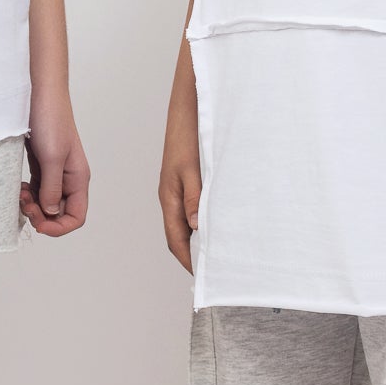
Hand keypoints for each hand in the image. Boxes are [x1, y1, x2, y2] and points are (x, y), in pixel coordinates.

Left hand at [21, 92, 88, 236]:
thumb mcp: (52, 157)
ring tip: (19, 196)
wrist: (39, 93)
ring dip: (33, 206)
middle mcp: (69, 178)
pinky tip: (18, 188)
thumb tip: (51, 212)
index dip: (59, 227)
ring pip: (47, 203)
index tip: (39, 224)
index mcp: (78, 178)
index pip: (77, 216)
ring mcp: (55, 172)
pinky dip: (28, 194)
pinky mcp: (42, 165)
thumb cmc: (50, 120)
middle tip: (25, 207)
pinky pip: (37, 190)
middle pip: (60, 213)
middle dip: (43, 216)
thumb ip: (52, 188)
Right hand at [158, 91, 201, 273]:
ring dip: (198, 239)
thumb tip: (198, 227)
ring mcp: (177, 189)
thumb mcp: (192, 169)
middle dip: (193, 255)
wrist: (187, 109)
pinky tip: (217, 223)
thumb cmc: (187, 136)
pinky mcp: (186, 181)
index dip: (187, 259)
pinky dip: (202, 222)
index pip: (175, 239)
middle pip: (179, 235)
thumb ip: (195, 198)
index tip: (201, 275)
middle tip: (212, 271)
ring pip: (186, 223)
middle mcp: (171, 197)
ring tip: (216, 253)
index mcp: (168, 197)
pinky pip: (192, 209)